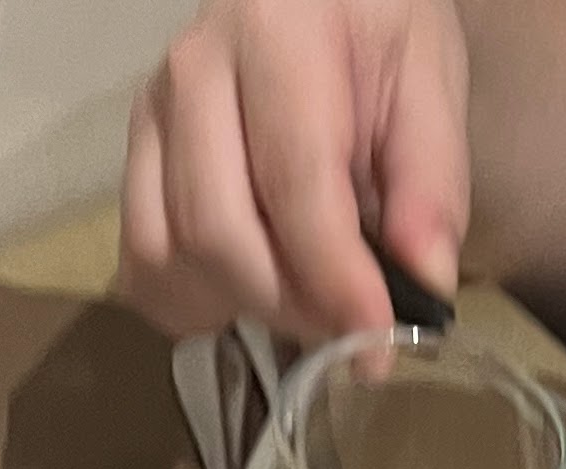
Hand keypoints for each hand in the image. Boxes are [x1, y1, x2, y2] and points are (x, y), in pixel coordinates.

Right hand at [121, 0, 468, 338]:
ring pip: (168, 257)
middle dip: (286, 304)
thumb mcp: (427, 77)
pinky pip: (141, 265)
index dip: (334, 277)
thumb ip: (431, 178)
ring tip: (299, 303)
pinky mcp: (133, 158)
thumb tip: (423, 284)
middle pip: (216, 233)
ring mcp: (151, 116)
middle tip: (342, 327)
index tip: (376, 341)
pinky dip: (190, 303)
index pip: (294, 182)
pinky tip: (243, 291)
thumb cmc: (371, 31)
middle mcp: (193, 70)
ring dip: (238, 307)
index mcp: (276, 33)